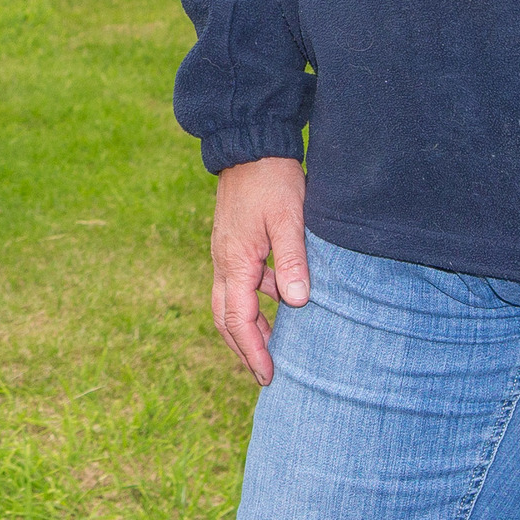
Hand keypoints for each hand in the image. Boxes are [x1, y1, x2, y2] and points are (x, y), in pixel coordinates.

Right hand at [210, 158, 309, 383]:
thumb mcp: (289, 220)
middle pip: (225, 317)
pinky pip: (239, 282)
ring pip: (230, 301)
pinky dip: (255, 301)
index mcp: (235, 261)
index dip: (254, 351)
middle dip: (244, 349)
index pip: (238, 319)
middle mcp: (223, 261)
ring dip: (249, 327)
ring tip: (275, 347)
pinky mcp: (234, 242)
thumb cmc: (272, 180)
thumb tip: (296, 303)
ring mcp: (226, 251)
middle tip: (265, 374)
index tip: (269, 376)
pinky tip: (281, 301)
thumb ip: (292, 261)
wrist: (250, 144)